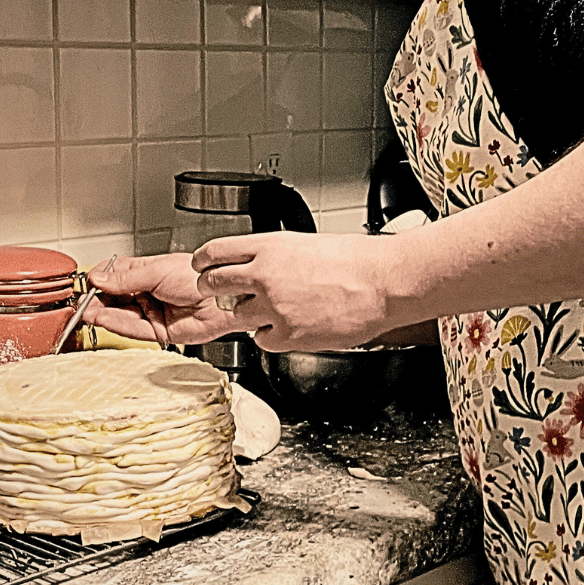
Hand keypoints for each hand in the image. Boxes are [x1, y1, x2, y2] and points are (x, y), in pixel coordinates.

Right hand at [81, 253, 234, 345]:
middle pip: (114, 298)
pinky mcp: (158, 332)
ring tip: (87, 310)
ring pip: (120, 315)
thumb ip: (126, 279)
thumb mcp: (157, 271)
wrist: (223, 300)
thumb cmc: (200, 279)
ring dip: (102, 314)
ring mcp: (151, 313)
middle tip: (82, 301)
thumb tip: (99, 278)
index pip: (115, 276)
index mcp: (148, 273)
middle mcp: (148, 293)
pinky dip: (115, 324)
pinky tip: (103, 318)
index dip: (99, 280)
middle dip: (97, 300)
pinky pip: (132, 329)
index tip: (87, 283)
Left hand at [191, 232, 395, 350]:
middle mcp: (265, 276)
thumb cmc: (355, 261)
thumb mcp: (304, 244)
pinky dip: (271, 336)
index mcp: (269, 247)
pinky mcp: (287, 336)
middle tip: (214, 293)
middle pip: (213, 285)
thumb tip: (256, 265)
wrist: (382, 283)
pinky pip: (262, 340)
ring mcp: (274, 308)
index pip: (214, 253)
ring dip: (245, 314)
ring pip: (236, 315)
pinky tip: (290, 326)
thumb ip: (273, 256)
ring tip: (270, 309)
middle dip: (209, 290)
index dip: (203, 262)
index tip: (201, 267)